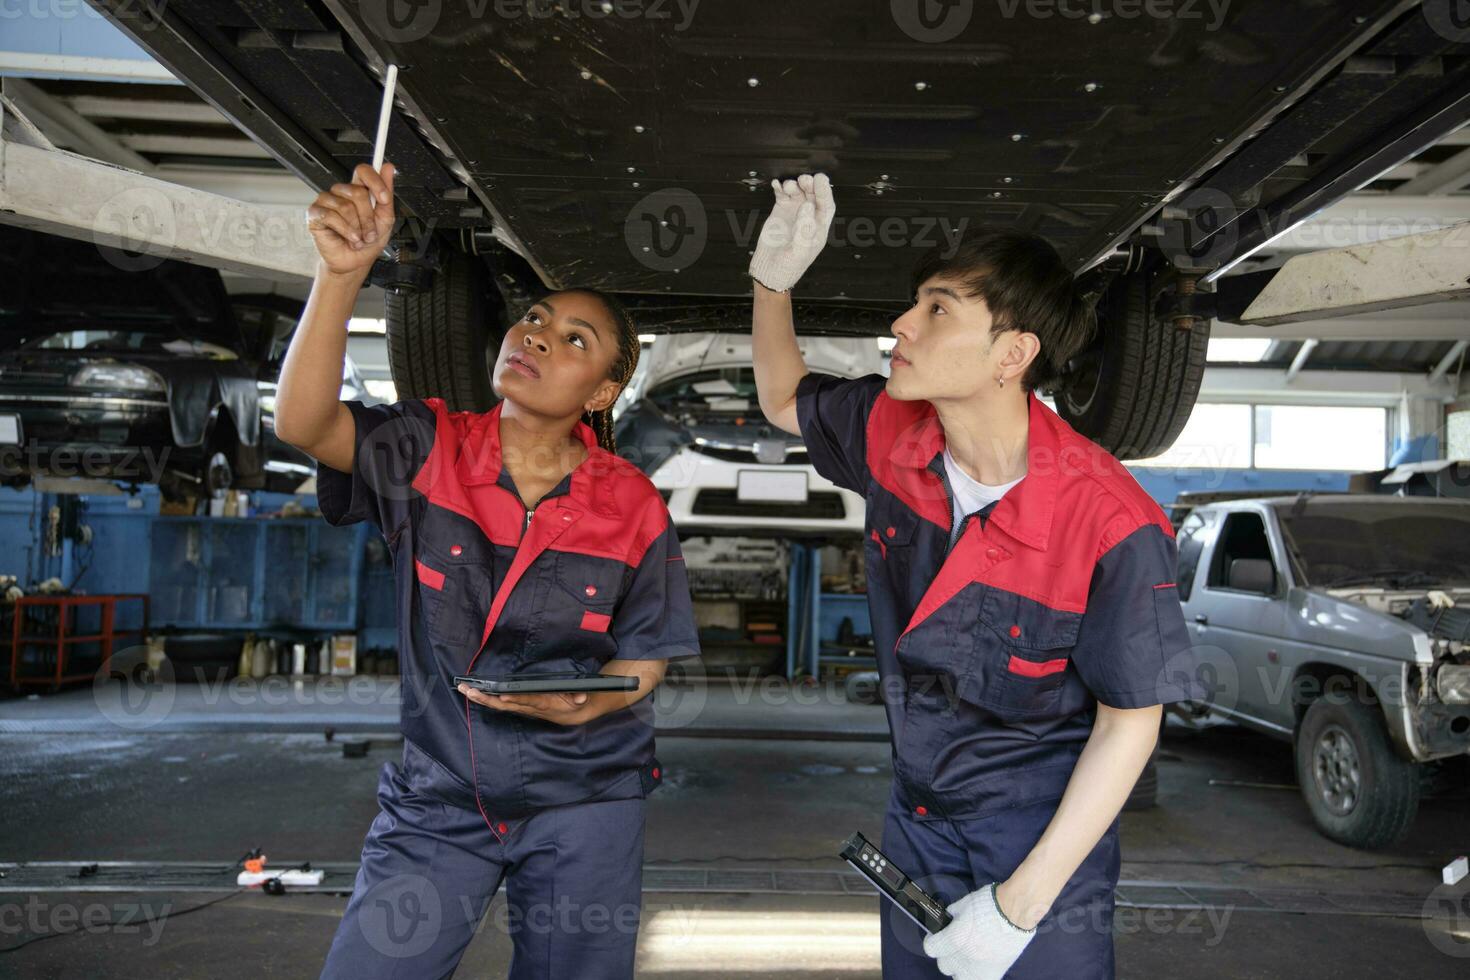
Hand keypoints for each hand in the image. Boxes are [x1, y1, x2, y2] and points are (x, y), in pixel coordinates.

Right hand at [306, 161, 395, 276]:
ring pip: (346, 206)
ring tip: (358, 238)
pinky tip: (349, 238)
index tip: (385, 198)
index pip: (363, 171)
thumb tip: (389, 168)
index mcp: (358, 190)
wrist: (354, 263)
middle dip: (368, 217)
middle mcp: (341, 193)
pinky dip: (345, 231)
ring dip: (357, 228)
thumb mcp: (385, 220)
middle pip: (357, 192)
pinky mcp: (315, 213)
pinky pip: (331, 216)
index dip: (375, 181)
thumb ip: (386, 195)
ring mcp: (327, 201)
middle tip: (370, 232)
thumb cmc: (367, 242)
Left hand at [457, 683, 589, 725]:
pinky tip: (473, 693)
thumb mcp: (580, 700)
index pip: (527, 700)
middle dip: (487, 698)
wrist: (571, 715)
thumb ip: (579, 697)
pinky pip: (499, 703)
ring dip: (481, 698)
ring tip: (465, 690)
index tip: (502, 695)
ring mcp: (522, 707)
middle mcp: (529, 707)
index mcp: (543, 703)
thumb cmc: (573, 703)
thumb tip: (581, 697)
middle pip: (505, 704)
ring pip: (498, 704)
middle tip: (470, 691)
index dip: (515, 699)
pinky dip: (486, 699)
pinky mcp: (519, 706)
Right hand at [747, 172, 833, 292]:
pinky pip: (782, 195)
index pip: (826, 205)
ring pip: (797, 192)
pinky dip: (779, 187)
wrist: (769, 271)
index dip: (824, 191)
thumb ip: (805, 228)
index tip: (820, 179)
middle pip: (812, 195)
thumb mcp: (800, 251)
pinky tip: (776, 184)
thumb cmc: (789, 266)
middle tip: (803, 180)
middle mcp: (808, 217)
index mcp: (818, 227)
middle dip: (809, 185)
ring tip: (788, 185)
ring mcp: (794, 213)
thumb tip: (808, 205)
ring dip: (794, 185)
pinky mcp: (780, 211)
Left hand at [922, 881, 1037, 979]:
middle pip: (944, 965)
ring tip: (968, 957)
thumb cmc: (989, 903)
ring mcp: (978, 968)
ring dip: (960, 969)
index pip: (930, 948)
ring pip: (959, 978)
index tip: (937, 936)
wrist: (1016, 911)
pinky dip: (977, 974)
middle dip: (947, 954)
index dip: (932, 939)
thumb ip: (951, 917)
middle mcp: (963, 957)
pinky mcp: (994, 973)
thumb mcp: (963, 905)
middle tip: (956, 945)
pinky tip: (980, 964)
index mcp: (953, 939)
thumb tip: (946, 922)